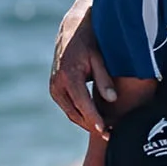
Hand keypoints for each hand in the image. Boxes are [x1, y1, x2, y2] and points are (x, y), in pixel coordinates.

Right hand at [49, 6, 115, 136]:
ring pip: (71, 113)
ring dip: (87, 123)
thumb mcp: (99, 58)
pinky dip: (81, 116)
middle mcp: (57, 84)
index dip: (94, 119)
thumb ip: (104, 79)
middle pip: (75, 113)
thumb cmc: (89, 42)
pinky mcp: (55, 89)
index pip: (82, 103)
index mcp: (68, 75)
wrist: (72, 30)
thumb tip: (112, 99)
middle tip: (111, 135)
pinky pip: (69, 108)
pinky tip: (96, 120)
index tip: (105, 131)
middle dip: (92, 126)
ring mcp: (54, 87)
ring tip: (106, 131)